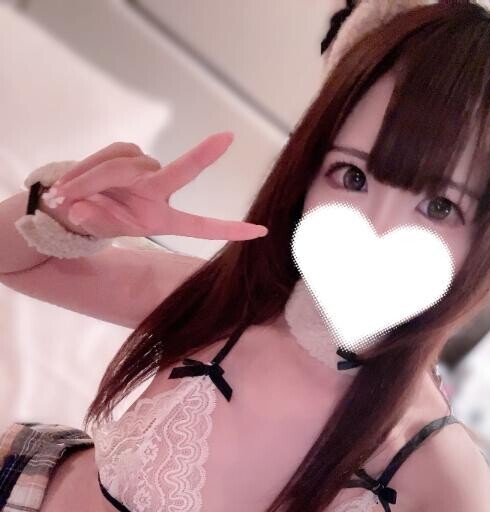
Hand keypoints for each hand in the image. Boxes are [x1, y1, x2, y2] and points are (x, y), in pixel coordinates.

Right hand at [41, 134, 268, 241]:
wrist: (70, 201)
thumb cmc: (91, 220)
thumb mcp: (95, 227)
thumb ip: (94, 220)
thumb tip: (83, 209)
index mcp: (161, 220)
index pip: (201, 225)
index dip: (230, 229)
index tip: (261, 232)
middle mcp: (160, 193)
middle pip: (181, 172)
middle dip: (204, 156)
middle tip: (227, 138)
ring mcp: (146, 170)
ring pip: (126, 163)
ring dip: (92, 177)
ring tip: (65, 195)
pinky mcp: (129, 152)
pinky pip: (112, 153)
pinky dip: (87, 167)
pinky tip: (72, 180)